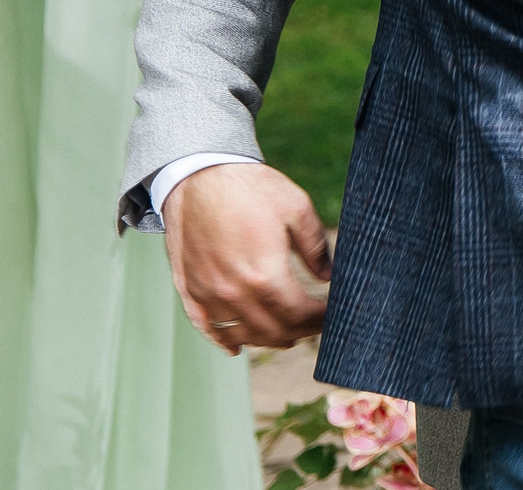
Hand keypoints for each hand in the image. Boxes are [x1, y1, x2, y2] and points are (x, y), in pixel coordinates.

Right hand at [162, 163, 330, 352]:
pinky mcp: (189, 288)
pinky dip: (223, 340)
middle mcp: (232, 292)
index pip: (299, 315)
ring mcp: (207, 293)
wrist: (199, 173)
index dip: (321, 319)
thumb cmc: (251, 188)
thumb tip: (329, 276)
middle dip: (300, 332)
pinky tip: (237, 348)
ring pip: (241, 334)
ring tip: (289, 334)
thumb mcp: (296, 208)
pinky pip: (205, 326)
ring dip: (267, 339)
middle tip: (317, 325)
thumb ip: (315, 247)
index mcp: (263, 274)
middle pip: (272, 330)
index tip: (334, 315)